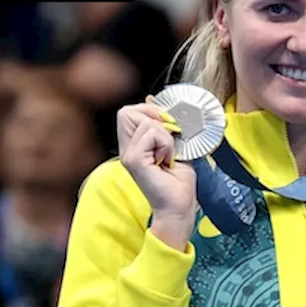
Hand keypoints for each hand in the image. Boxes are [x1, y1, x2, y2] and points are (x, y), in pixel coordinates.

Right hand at [116, 99, 197, 227]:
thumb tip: (155, 101)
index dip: (150, 111)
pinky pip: (152, 134)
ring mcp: (128, 155)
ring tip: (169, 156)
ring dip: (166, 136)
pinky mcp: (134, 161)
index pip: (127, 111)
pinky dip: (167, 144)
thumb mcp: (175, 146)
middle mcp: (126, 149)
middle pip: (128, 111)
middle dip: (156, 119)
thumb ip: (166, 126)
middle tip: (169, 141)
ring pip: (146, 122)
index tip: (169, 128)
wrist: (180, 205)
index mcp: (132, 144)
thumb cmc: (179, 181)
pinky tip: (167, 160)